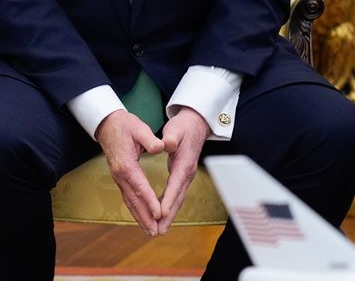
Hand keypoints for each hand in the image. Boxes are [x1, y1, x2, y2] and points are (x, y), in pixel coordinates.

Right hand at [95, 110, 165, 235]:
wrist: (107, 124)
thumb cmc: (125, 125)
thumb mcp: (139, 128)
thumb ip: (150, 139)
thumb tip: (161, 147)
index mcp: (126, 164)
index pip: (140, 186)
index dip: (150, 200)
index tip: (159, 213)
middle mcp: (120, 174)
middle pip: (133, 199)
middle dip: (145, 216)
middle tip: (156, 231)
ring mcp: (118, 178)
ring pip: (129, 201)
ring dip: (139, 217)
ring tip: (150, 231)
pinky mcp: (120, 178)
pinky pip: (127, 197)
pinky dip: (134, 210)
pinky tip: (141, 218)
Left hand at [155, 107, 208, 234]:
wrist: (196, 125)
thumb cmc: (184, 127)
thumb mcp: (176, 129)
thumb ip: (171, 137)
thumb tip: (167, 143)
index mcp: (184, 163)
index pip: (175, 183)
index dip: (169, 199)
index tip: (161, 212)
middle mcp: (187, 173)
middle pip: (178, 198)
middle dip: (168, 215)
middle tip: (158, 229)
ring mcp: (186, 176)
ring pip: (178, 199)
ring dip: (169, 215)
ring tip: (159, 229)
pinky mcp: (182, 176)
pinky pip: (175, 195)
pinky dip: (169, 206)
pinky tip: (162, 215)